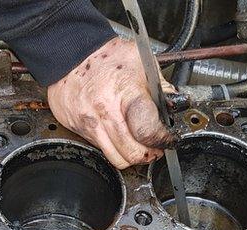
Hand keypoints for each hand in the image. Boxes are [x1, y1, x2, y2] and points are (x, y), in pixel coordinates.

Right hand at [47, 37, 175, 168]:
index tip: (168, 139)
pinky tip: (121, 137)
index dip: (163, 140)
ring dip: (132, 156)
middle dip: (150, 153)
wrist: (71, 54)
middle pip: (132, 153)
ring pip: (116, 159)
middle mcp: (105, 112)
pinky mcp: (79, 129)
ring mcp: (90, 123)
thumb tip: (175, 104)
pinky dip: (115, 149)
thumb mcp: (142, 63)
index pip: (148, 132)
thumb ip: (162, 87)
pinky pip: (102, 150)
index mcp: (125, 94)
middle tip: (156, 146)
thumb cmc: (107, 57)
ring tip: (139, 145)